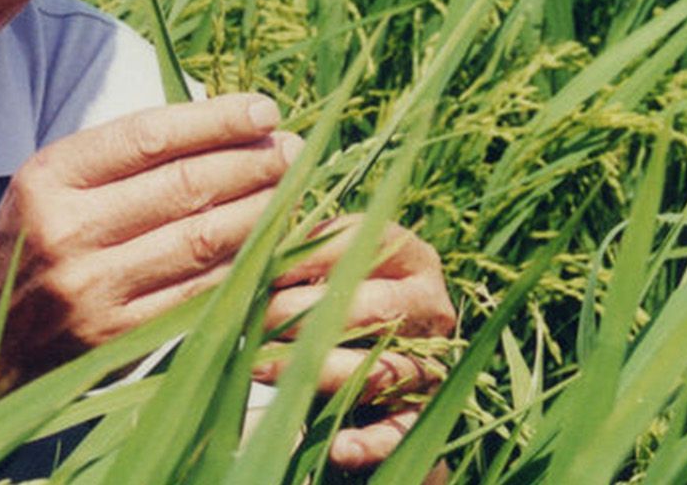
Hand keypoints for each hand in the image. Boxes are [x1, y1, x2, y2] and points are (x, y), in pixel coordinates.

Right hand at [0, 93, 301, 389]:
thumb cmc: (38, 236)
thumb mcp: (57, 180)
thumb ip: (125, 154)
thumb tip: (223, 124)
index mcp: (50, 176)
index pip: (147, 136)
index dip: (215, 120)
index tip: (265, 112)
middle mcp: (67, 229)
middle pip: (184, 186)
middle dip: (251, 164)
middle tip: (293, 152)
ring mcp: (93, 288)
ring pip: (202, 240)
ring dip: (261, 211)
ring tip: (291, 191)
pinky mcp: (118, 335)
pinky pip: (200, 292)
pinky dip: (243, 265)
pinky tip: (269, 244)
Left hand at [258, 215, 456, 469]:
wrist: (344, 360)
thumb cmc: (318, 296)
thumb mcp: (312, 266)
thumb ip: (295, 248)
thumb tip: (262, 238)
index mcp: (408, 256)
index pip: (365, 244)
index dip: (309, 256)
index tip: (264, 267)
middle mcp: (430, 306)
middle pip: (374, 307)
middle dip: (305, 313)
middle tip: (255, 318)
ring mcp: (431, 360)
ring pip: (382, 368)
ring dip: (318, 370)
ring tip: (260, 366)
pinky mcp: (420, 412)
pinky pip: (400, 430)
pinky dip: (370, 441)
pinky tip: (337, 447)